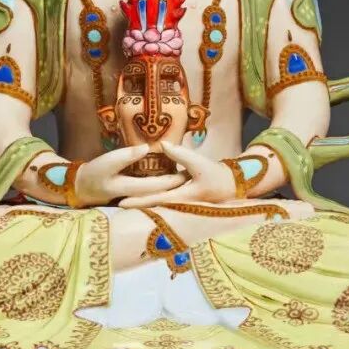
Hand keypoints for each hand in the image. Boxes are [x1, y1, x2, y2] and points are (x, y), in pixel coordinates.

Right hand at [73, 144, 184, 206]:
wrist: (81, 187)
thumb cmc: (93, 173)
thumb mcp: (107, 161)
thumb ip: (127, 156)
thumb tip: (147, 147)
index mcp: (133, 188)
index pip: (160, 185)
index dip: (176, 179)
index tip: (190, 170)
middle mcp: (138, 195)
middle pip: (164, 190)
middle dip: (178, 182)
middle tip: (195, 171)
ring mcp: (137, 194)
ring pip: (159, 190)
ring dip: (172, 182)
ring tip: (187, 171)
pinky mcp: (134, 191)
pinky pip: (152, 187)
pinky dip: (162, 180)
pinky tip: (169, 172)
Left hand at [118, 141, 235, 207]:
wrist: (232, 183)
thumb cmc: (217, 174)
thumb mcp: (199, 163)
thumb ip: (180, 154)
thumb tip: (162, 144)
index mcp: (181, 196)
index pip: (154, 199)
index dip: (137, 201)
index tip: (121, 203)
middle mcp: (178, 202)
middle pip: (153, 204)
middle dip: (135, 204)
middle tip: (116, 203)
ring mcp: (180, 200)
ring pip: (157, 201)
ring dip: (142, 201)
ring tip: (124, 198)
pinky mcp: (182, 195)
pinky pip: (164, 197)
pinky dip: (153, 195)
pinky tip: (143, 192)